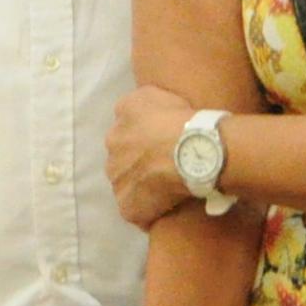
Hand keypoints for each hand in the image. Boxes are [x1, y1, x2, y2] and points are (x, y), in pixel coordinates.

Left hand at [104, 85, 209, 228]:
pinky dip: (148, 211)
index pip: (125, 132)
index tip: (159, 146)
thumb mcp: (155, 93)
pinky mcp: (128, 207)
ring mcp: (117, 180)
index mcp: (118, 123)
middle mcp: (111, 149)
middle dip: (137, 164)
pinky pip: (136, 212)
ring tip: (167, 190)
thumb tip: (135, 116)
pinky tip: (166, 208)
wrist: (193, 151)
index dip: (143, 140)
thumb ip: (138, 103)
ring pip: (126, 185)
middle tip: (164, 167)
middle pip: (122, 159)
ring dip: (141, 187)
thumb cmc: (181, 120)